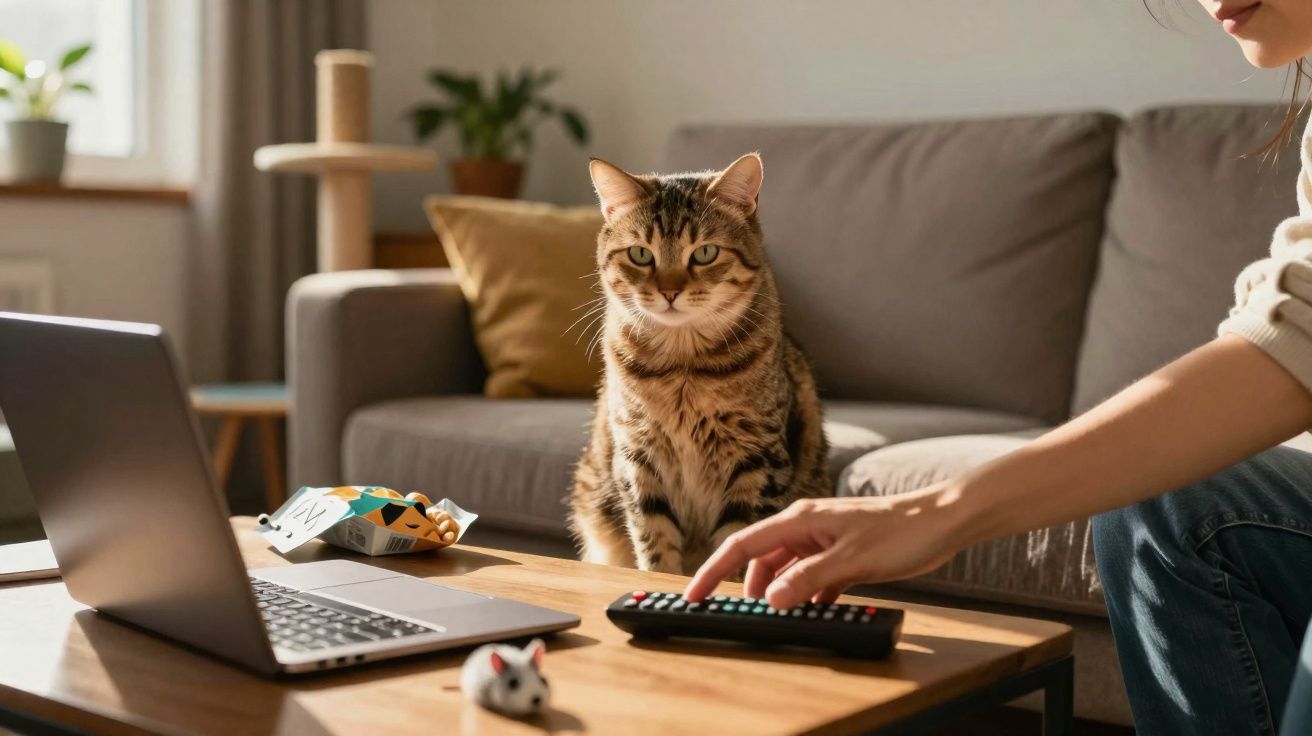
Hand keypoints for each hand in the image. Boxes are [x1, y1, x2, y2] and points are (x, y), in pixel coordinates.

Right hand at [684, 486, 974, 608]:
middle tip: (748, 616)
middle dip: (752, 589)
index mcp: (800, 520)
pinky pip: (812, 577)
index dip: (715, 571)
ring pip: (787, 570)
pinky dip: (808, 595)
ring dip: (783, 594)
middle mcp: (806, 527)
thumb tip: (773, 599)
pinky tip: (815, 611)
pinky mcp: (842, 553)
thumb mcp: (851, 560)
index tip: (695, 594)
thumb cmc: (902, 531)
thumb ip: (808, 579)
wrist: (943, 521)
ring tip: (785, 616)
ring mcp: (824, 540)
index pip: (743, 546)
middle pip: (761, 560)